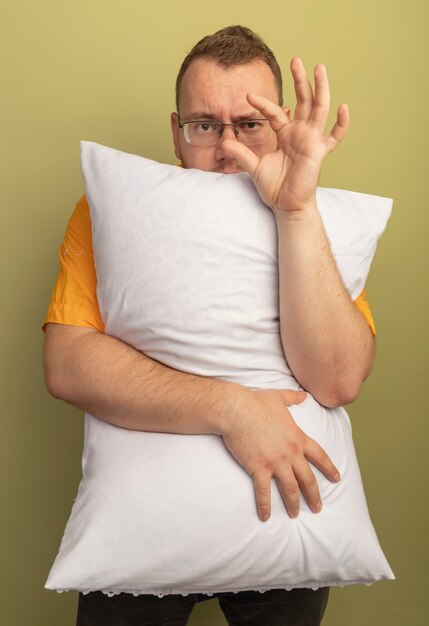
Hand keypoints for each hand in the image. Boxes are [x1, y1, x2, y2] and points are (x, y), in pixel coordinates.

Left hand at [222, 58, 349, 214]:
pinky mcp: (319, 151)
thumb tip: (223, 141)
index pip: (275, 112)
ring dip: (320, 88)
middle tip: (296, 59)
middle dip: (300, 80)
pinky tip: (343, 107)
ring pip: (319, 108)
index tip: (247, 97)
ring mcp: (312, 140)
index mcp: (285, 134)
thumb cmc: (273, 188)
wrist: (286, 205)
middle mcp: (300, 133)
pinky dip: (341, 123)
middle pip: (303, 101)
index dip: (262, 104)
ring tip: (320, 67)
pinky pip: (335, 136)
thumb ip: (240, 153)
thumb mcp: (253, 167)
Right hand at [222, 388, 339, 520]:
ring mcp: (275, 462)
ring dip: (293, 504)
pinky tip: (266, 516)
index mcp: (298, 437)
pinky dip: (265, 506)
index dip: (329, 468)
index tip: (336, 479)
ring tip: (295, 514)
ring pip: (290, 488)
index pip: (319, 456)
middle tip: (318, 507)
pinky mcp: (258, 467)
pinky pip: (264, 492)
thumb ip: (294, 398)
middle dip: (314, 495)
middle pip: (308, 479)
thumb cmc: (256, 402)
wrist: (236, 410)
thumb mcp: (279, 397)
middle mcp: (290, 452)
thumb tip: (304, 394)